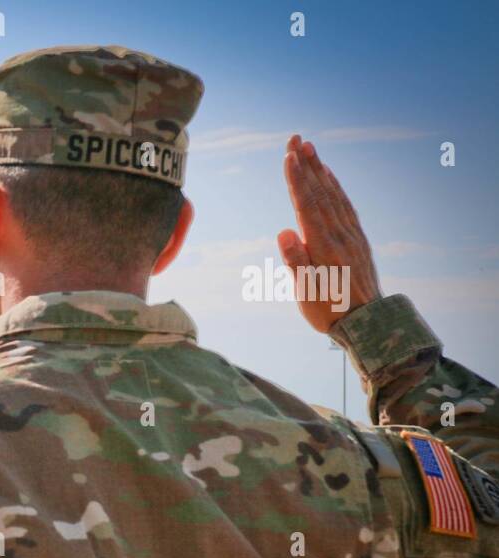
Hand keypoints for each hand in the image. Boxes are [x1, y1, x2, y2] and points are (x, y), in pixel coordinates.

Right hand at [276, 135, 380, 332]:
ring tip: (310, 149)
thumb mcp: (307, 292)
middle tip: (296, 139)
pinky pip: (345, 206)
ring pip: (334, 195)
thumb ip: (296, 262)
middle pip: (320, 193)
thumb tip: (285, 232)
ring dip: (321, 170)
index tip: (288, 157)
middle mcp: (339, 234)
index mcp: (324, 246)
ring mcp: (350, 235)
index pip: (307, 206)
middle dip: (307, 165)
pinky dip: (336, 187)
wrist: (367, 323)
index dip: (297, 180)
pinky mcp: (356, 239)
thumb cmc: (329, 310)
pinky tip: (329, 177)